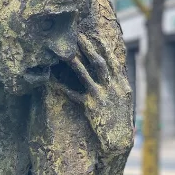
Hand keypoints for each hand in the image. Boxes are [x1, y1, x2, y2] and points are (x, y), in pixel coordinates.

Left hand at [53, 32, 132, 153]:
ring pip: (85, 75)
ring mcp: (101, 96)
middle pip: (99, 63)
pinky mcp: (90, 106)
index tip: (95, 36)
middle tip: (77, 36)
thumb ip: (116, 84)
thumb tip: (110, 70)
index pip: (112, 62)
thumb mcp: (122, 99)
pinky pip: (73, 95)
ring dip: (75, 62)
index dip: (103, 48)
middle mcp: (112, 88)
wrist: (119, 138)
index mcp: (122, 85)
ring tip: (65, 52)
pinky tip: (51, 81)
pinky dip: (62, 88)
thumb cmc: (119, 119)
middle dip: (88, 48)